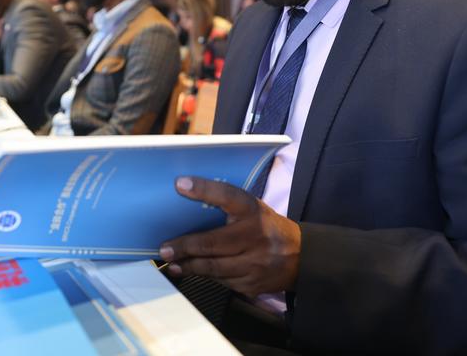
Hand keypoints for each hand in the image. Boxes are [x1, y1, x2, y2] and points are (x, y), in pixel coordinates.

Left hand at [159, 176, 300, 297]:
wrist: (300, 257)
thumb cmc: (267, 228)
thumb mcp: (254, 209)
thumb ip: (228, 207)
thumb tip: (188, 199)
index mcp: (253, 211)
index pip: (226, 195)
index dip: (203, 189)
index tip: (180, 184)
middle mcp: (254, 235)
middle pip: (212, 243)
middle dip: (185, 247)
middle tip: (166, 248)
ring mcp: (254, 263)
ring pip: (213, 267)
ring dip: (189, 266)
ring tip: (173, 263)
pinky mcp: (251, 284)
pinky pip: (221, 282)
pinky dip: (206, 276)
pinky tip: (194, 271)